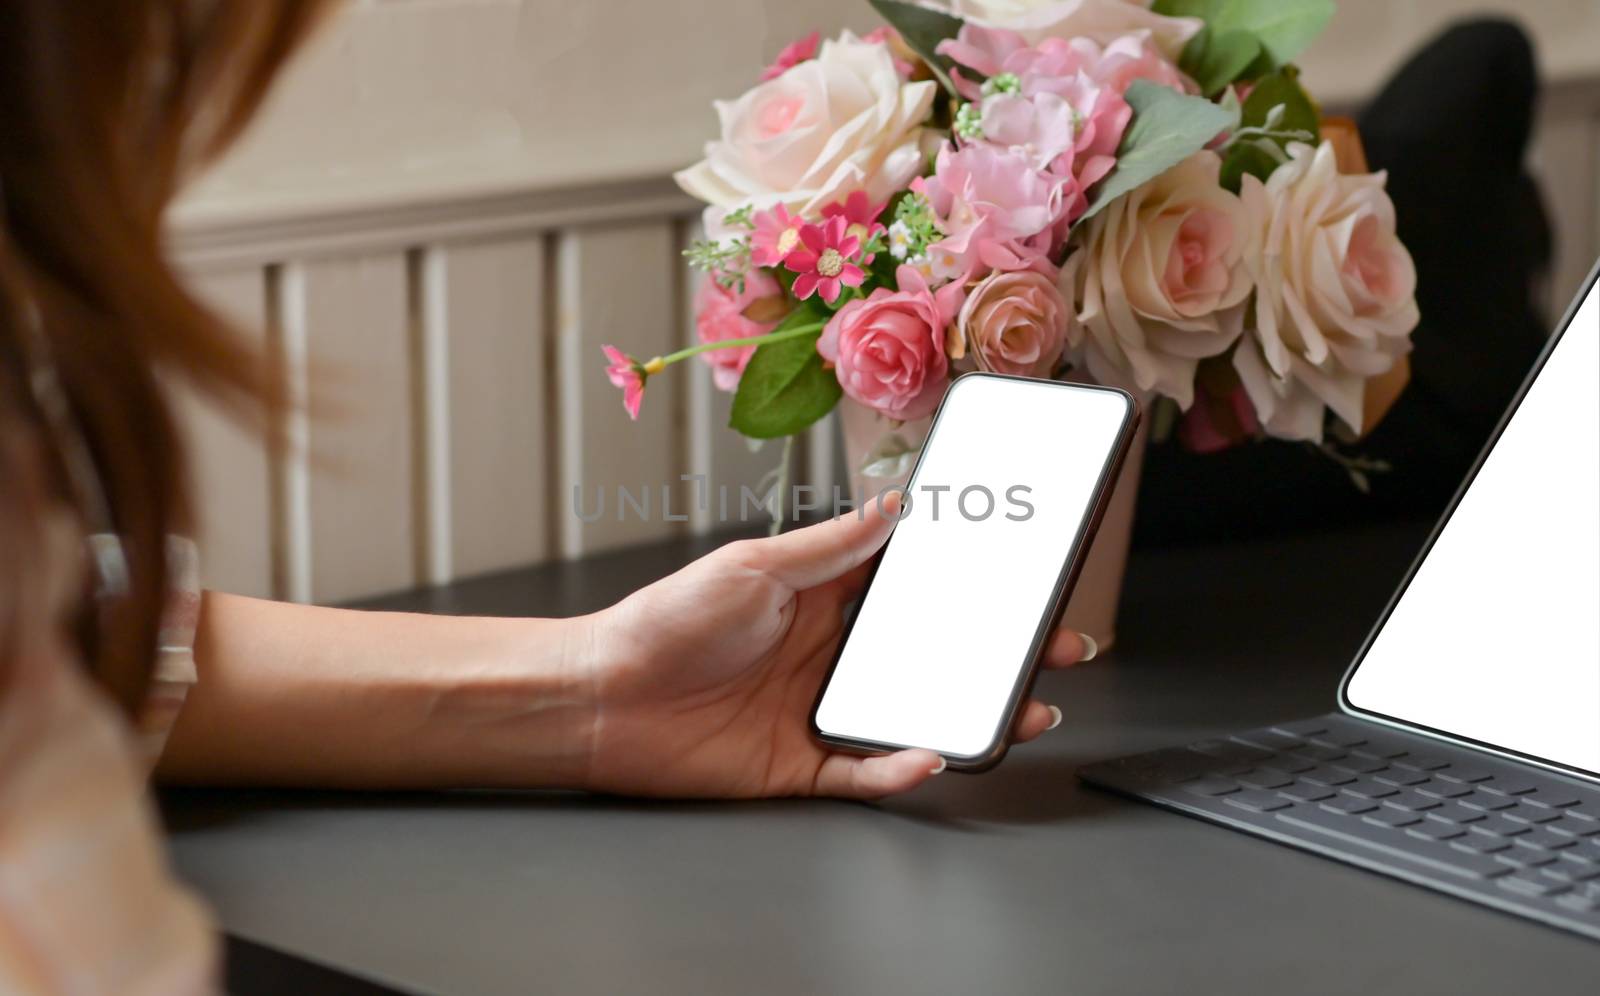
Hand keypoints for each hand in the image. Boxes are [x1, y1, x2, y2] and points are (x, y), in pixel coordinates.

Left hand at [578, 504, 1095, 799]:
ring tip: (1028, 706)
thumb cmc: (662, 622)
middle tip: (1059, 642)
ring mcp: (820, 710)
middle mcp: (831, 653)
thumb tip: (897, 505)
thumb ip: (830, 545)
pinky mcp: (800, 765)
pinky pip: (866, 773)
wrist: (597, 698)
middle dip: (1000, 650)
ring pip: (917, 714)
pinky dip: (902, 770)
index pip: (914, 586)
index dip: (971, 581)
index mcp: (823, 598)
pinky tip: (933, 755)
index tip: (1025, 571)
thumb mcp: (753, 567)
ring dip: (974, 711)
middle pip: (933, 653)